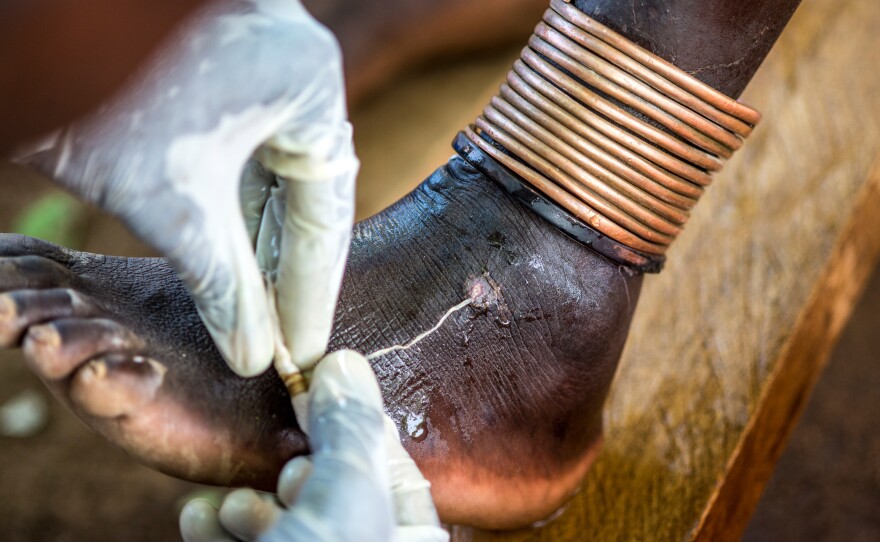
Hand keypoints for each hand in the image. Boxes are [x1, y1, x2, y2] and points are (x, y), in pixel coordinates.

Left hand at [14, 0, 355, 375]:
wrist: (34, 20)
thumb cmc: (102, 92)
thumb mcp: (169, 204)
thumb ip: (221, 285)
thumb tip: (253, 355)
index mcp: (310, 86)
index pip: (326, 213)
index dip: (311, 292)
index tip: (304, 352)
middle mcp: (296, 67)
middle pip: (303, 193)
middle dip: (282, 268)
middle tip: (276, 339)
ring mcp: (259, 58)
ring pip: (271, 171)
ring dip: (255, 238)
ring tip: (251, 308)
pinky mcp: (219, 62)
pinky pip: (242, 147)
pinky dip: (231, 200)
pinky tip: (225, 252)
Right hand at [179, 350, 447, 541]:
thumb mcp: (347, 506)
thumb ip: (348, 433)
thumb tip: (345, 364)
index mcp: (405, 528)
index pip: (380, 452)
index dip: (341, 412)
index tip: (304, 378)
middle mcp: (362, 538)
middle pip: (321, 479)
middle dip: (285, 459)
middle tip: (267, 452)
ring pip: (274, 512)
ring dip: (239, 497)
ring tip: (220, 500)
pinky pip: (235, 539)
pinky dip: (214, 526)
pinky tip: (197, 518)